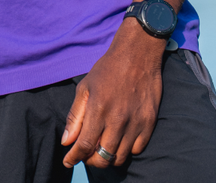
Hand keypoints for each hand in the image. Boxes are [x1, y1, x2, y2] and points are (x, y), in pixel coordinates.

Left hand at [61, 19, 164, 168]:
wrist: (138, 53)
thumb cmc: (108, 69)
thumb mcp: (85, 86)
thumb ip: (76, 115)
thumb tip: (66, 142)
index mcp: (98, 109)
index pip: (84, 146)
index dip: (74, 158)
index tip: (68, 161)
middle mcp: (117, 119)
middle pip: (103, 158)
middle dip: (91, 160)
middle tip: (87, 154)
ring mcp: (135, 122)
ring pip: (120, 157)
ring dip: (108, 157)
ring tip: (103, 148)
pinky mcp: (149, 122)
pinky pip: (137, 149)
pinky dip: (127, 149)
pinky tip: (120, 139)